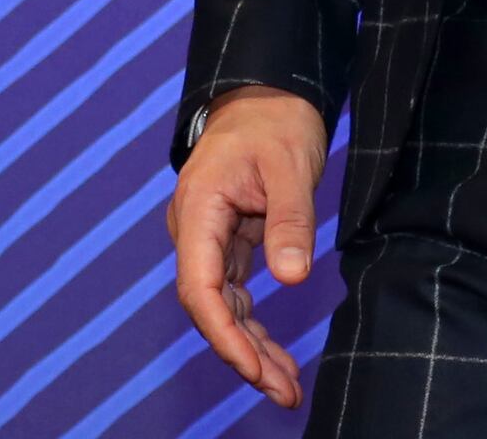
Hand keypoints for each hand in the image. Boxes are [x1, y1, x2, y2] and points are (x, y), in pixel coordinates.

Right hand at [167, 85, 327, 408]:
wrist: (267, 92)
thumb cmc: (275, 121)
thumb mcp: (290, 165)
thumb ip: (289, 221)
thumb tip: (291, 278)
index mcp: (199, 210)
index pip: (198, 287)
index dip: (223, 335)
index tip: (253, 369)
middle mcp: (195, 230)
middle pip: (209, 307)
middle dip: (242, 355)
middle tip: (283, 393)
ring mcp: (209, 239)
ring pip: (222, 308)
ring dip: (251, 349)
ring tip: (287, 388)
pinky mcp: (228, 243)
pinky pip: (236, 295)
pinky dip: (254, 326)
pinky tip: (276, 357)